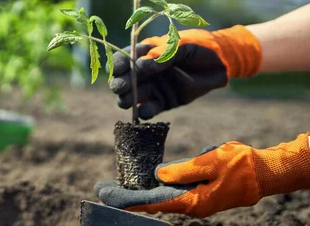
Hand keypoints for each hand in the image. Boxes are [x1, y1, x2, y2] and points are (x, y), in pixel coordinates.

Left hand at [94, 133, 309, 217]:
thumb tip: (158, 175)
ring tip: (116, 189)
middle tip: (103, 190)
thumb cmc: (240, 166)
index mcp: (193, 201)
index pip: (153, 202)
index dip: (129, 199)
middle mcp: (191, 204)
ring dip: (139, 194)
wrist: (264, 172)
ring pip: (161, 197)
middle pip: (153, 201)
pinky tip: (143, 183)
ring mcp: (195, 199)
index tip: (108, 196)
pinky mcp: (198, 192)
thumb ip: (183, 170)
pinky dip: (155, 189)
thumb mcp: (210, 163)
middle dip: (128, 197)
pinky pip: (172, 191)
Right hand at [109, 25, 261, 119]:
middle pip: (125, 79)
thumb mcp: (181, 45)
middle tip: (120, 87)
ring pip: (133, 96)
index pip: (124, 58)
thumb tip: (140, 66)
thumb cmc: (199, 47)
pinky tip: (145, 111)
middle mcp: (145, 71)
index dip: (119, 63)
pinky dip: (145, 112)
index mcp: (145, 53)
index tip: (119, 68)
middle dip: (120, 83)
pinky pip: (149, 109)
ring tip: (126, 101)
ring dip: (127, 99)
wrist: (222, 62)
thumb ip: (162, 54)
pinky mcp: (164, 102)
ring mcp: (153, 87)